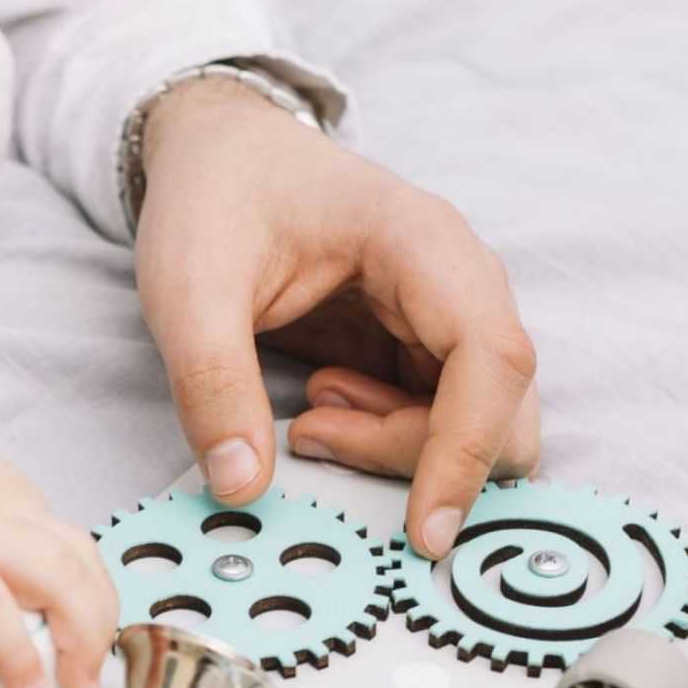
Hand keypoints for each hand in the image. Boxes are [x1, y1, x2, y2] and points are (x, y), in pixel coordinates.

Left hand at [0, 366, 117, 687]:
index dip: (17, 653)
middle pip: (60, 574)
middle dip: (86, 636)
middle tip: (79, 686)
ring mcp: (12, 503)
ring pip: (82, 554)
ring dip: (100, 611)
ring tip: (90, 659)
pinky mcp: (29, 496)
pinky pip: (74, 539)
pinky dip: (87, 581)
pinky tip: (75, 616)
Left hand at [133, 78, 541, 555]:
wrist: (217, 155)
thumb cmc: (214, 198)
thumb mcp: (188, 286)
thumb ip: (211, 381)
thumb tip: (242, 487)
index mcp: (422, 243)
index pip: (491, 357)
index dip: (468, 451)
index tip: (421, 532)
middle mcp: (457, 282)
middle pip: (500, 407)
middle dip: (415, 455)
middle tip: (310, 435)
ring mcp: (444, 319)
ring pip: (474, 426)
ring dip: (393, 449)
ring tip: (307, 415)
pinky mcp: (419, 350)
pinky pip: (434, 423)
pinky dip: (381, 441)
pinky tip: (316, 409)